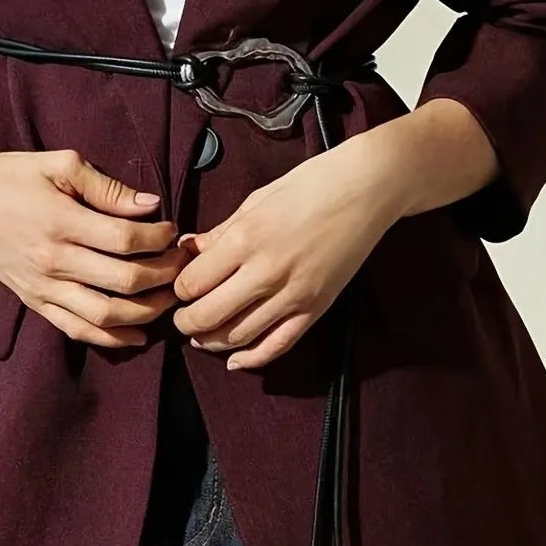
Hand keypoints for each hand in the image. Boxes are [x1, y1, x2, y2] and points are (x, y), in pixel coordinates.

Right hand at [0, 141, 187, 349]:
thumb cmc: (14, 175)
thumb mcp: (61, 164)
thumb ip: (107, 187)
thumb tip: (151, 207)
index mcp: (61, 221)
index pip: (126, 240)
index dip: (160, 239)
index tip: (173, 230)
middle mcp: (53, 260)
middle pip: (124, 281)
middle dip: (164, 275)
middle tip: (181, 263)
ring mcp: (42, 286)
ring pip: (105, 314)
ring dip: (147, 311)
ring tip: (169, 297)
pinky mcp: (34, 301)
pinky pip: (77, 328)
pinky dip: (111, 337)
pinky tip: (138, 333)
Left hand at [170, 134, 398, 369]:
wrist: (366, 189)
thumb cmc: (311, 184)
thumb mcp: (256, 201)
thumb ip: (221, 231)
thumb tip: (190, 249)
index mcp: (245, 239)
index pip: (193, 283)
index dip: (179, 290)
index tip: (179, 287)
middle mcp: (265, 272)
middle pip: (208, 316)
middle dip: (187, 322)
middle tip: (181, 318)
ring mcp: (293, 295)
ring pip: (239, 336)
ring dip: (212, 341)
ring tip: (201, 336)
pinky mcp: (316, 308)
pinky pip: (278, 345)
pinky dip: (252, 358)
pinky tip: (236, 361)